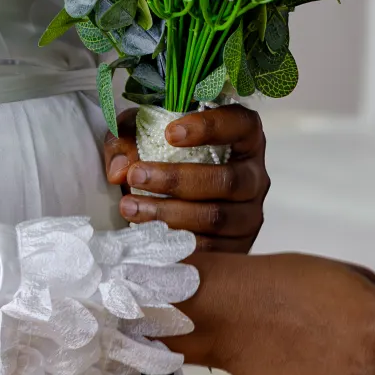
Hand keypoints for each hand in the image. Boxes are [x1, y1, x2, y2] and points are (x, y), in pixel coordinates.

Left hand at [105, 105, 267, 252]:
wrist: (172, 200)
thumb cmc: (163, 155)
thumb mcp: (144, 135)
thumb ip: (128, 140)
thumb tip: (120, 169)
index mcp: (244, 137)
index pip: (240, 124)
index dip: (210, 127)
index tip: (170, 133)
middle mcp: (254, 175)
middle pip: (226, 180)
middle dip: (176, 179)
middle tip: (136, 176)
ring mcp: (250, 214)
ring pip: (216, 218)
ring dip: (169, 214)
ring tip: (131, 206)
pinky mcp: (239, 247)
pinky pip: (211, 250)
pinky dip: (176, 243)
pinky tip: (147, 234)